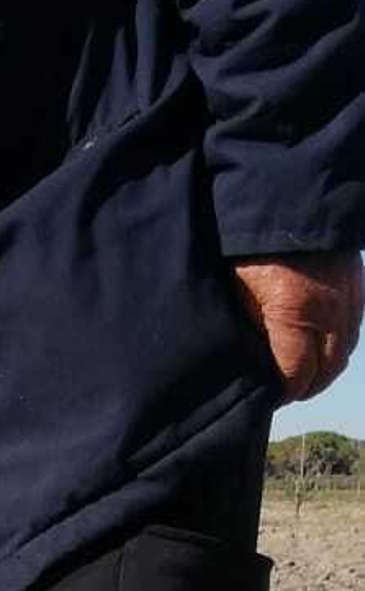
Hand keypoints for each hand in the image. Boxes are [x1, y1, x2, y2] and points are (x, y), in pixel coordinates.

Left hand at [233, 252, 362, 402]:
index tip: (267, 397)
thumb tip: (257, 365)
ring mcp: (349, 295)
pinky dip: (338, 342)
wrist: (282, 194)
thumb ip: (252, 331)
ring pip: (344, 351)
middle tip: (283, 391)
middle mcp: (330, 308)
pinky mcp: (357, 282)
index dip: (282, 392)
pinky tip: (319, 345)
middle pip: (326, 370)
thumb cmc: (246, 243)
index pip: (297, 376)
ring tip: (300, 373)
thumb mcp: (237, 290)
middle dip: (305, 386)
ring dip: (324, 367)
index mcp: (295, 312)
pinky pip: (353, 326)